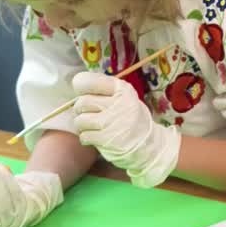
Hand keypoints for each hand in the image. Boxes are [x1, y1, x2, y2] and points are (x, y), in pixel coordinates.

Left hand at [72, 71, 179, 187]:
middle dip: (81, 110)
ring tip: (93, 127)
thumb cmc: (130, 118)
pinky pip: (84, 136)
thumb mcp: (125, 97)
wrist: (148, 144)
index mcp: (122, 89)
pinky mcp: (107, 139)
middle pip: (82, 102)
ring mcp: (112, 122)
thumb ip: (105, 90)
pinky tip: (96, 137)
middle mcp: (118, 103)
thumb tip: (77, 84)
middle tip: (89, 114)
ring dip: (82, 126)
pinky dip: (86, 138)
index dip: (81, 86)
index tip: (83, 93)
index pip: (90, 81)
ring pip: (80, 120)